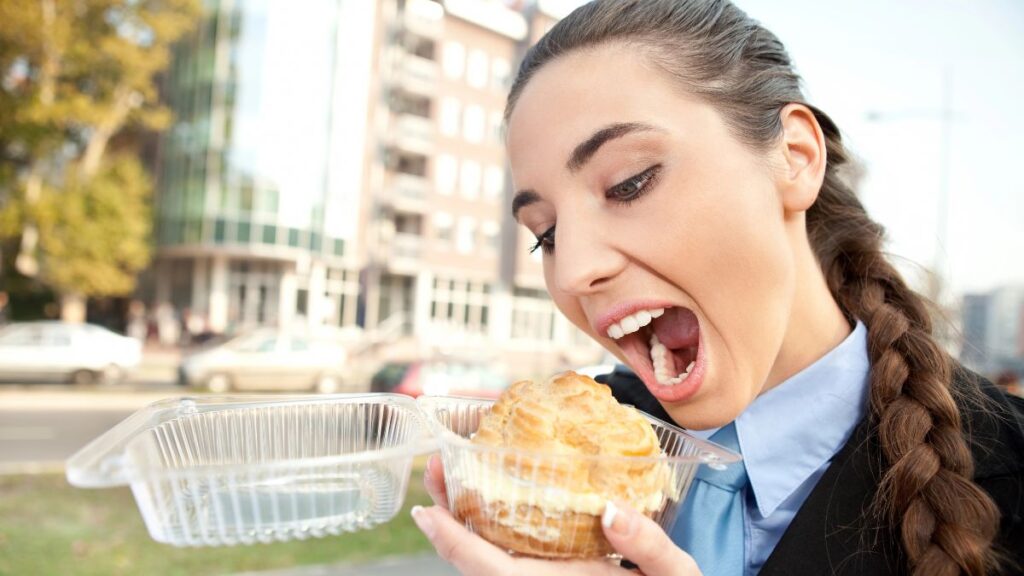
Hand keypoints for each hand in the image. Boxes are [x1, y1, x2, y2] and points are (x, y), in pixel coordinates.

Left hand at [414, 455, 701, 575]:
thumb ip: (649, 547)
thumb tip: (612, 510)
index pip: (492, 572)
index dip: (452, 544)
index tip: (424, 511)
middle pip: (477, 567)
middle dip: (446, 525)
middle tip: (432, 472)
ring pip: (488, 567)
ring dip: (462, 528)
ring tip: (449, 480)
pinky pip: (507, 565)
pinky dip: (487, 537)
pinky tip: (487, 508)